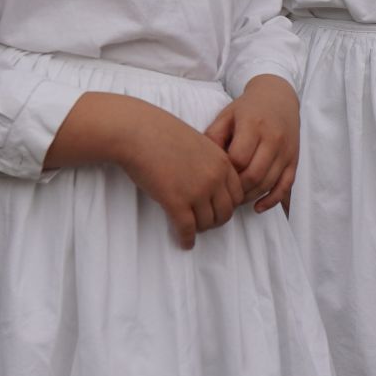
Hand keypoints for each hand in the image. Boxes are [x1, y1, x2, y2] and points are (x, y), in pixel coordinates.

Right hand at [116, 104, 245, 249]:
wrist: (139, 132)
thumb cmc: (162, 134)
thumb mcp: (198, 143)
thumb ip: (210, 162)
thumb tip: (210, 183)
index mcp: (222, 162)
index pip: (236, 194)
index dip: (227, 205)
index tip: (216, 209)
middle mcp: (214, 178)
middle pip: (225, 212)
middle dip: (215, 220)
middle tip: (205, 222)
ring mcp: (197, 191)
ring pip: (207, 223)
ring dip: (200, 229)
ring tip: (192, 229)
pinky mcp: (176, 202)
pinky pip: (187, 229)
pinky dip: (186, 239)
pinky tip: (184, 243)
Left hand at [203, 74, 300, 212]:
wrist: (278, 97)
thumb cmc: (247, 108)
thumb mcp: (226, 115)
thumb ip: (213, 136)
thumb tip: (203, 163)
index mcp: (253, 125)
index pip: (238, 158)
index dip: (225, 171)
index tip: (215, 174)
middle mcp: (273, 139)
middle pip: (254, 175)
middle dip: (236, 188)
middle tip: (223, 193)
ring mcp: (286, 151)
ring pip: (268, 183)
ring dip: (250, 196)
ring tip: (234, 199)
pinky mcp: (294, 160)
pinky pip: (285, 186)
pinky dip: (271, 200)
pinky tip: (257, 207)